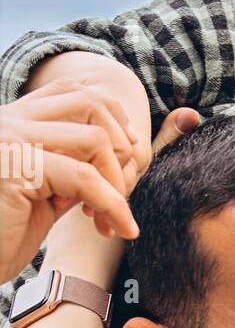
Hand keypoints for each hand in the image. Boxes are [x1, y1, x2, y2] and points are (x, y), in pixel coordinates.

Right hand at [0, 78, 144, 282]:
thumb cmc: (5, 235)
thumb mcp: (48, 193)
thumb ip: (76, 168)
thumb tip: (120, 156)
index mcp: (13, 120)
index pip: (74, 92)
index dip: (113, 116)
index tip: (130, 154)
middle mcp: (8, 120)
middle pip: (89, 103)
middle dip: (120, 148)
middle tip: (121, 193)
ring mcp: (9, 139)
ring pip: (94, 138)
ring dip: (116, 181)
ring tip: (113, 218)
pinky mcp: (15, 167)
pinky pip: (85, 177)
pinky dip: (112, 204)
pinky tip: (118, 228)